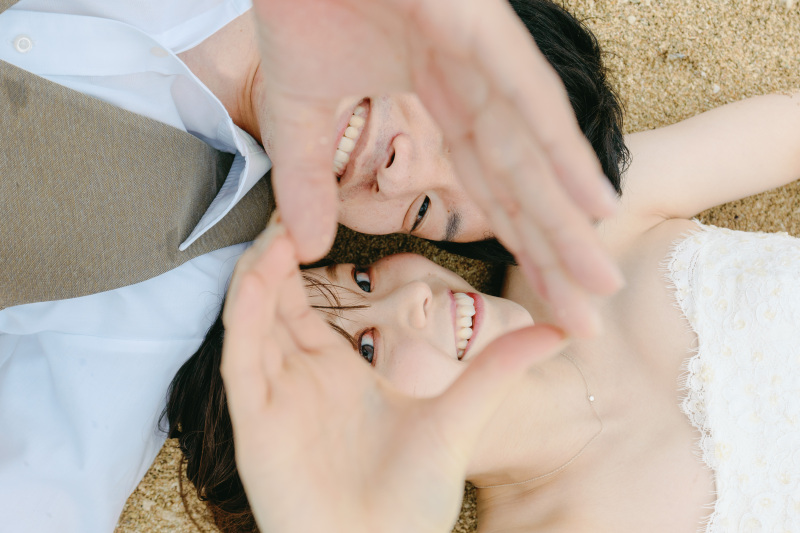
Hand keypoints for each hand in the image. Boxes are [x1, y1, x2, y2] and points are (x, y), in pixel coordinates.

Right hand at [221, 218, 566, 532]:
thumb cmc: (412, 499)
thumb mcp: (461, 416)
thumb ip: (497, 368)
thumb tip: (559, 331)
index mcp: (340, 370)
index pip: (313, 300)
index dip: (311, 255)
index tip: (327, 205)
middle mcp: (302, 375)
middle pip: (278, 297)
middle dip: (282, 248)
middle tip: (296, 194)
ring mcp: (275, 394)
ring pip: (255, 315)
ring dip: (262, 268)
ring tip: (281, 221)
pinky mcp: (255, 418)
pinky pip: (241, 354)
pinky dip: (246, 309)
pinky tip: (260, 270)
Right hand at [252, 0, 622, 337]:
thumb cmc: (302, 6)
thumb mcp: (299, 116)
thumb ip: (308, 180)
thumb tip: (308, 246)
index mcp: (440, 102)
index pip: (489, 188)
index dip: (518, 245)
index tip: (543, 301)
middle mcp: (474, 86)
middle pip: (522, 185)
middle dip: (554, 252)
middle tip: (589, 317)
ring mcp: (482, 56)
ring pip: (534, 152)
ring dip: (569, 218)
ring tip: (600, 282)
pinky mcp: (480, 26)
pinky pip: (526, 97)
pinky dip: (560, 149)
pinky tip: (592, 202)